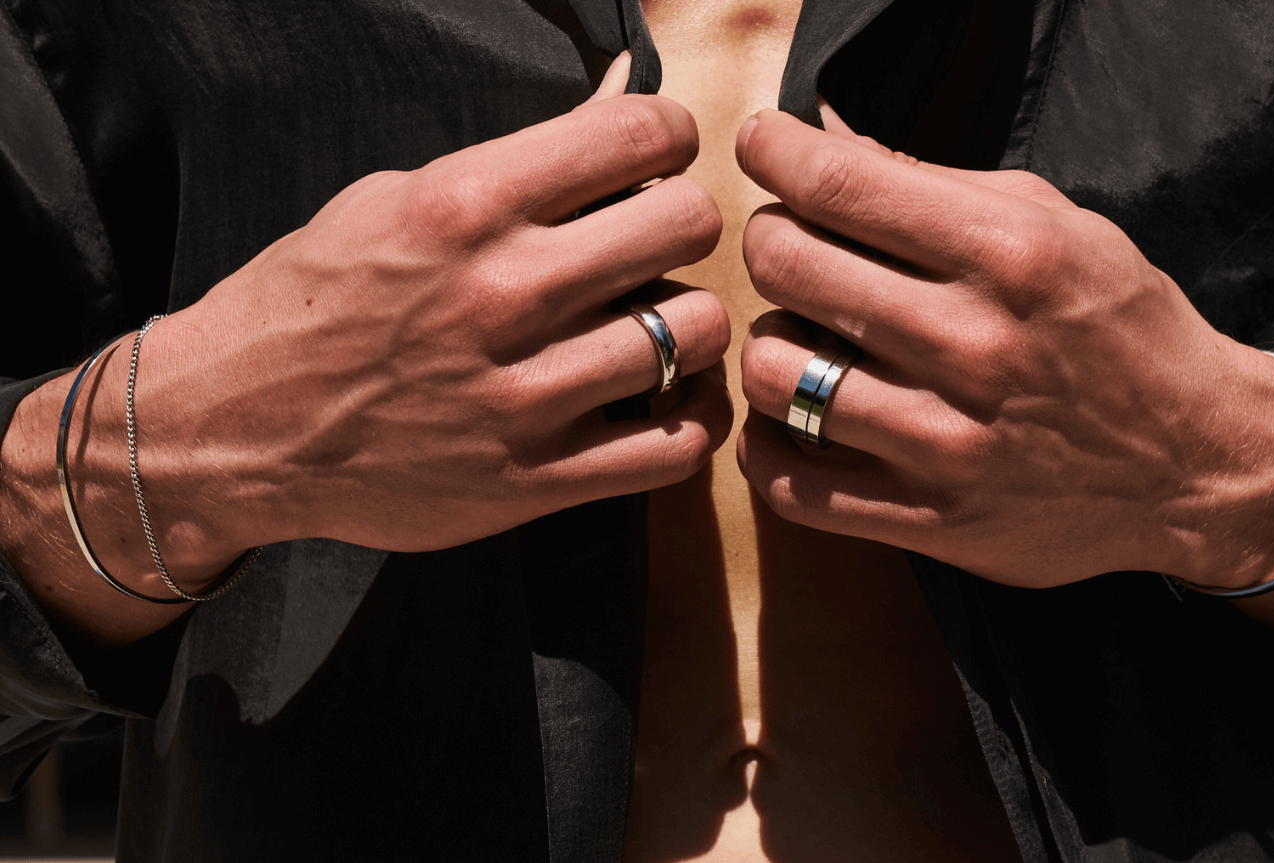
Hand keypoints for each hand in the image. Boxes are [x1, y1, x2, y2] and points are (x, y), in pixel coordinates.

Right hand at [0, 55, 731, 640]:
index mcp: (465, 205)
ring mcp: (522, 395)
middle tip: (657, 244)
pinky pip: (675, 446)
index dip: (668, 137)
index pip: (638, 135)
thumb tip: (623, 104)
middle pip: (687, 226)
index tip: (657, 159)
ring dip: (692, 323)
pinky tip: (666, 399)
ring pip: (696, 334)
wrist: (233, 428)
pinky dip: (692, 418)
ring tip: (660, 324)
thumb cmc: (315, 303)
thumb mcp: (395, 200)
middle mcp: (502, 294)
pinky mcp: (534, 481)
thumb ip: (515, 164)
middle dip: (684, 224)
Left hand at [733, 108, 1273, 597]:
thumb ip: (938, 185)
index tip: (764, 148)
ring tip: (803, 338)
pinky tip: (793, 417)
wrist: (1202, 462)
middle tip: (790, 244)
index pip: (837, 184)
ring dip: (771, 342)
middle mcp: (975, 346)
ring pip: (774, 373)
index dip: (773, 152)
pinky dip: (767, 444)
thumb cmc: (1121, 329)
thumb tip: (826, 138)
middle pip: (788, 267)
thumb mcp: (1059, 226)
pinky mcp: (934, 521)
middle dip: (771, 239)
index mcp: (1010, 255)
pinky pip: (791, 483)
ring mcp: (949, 443)